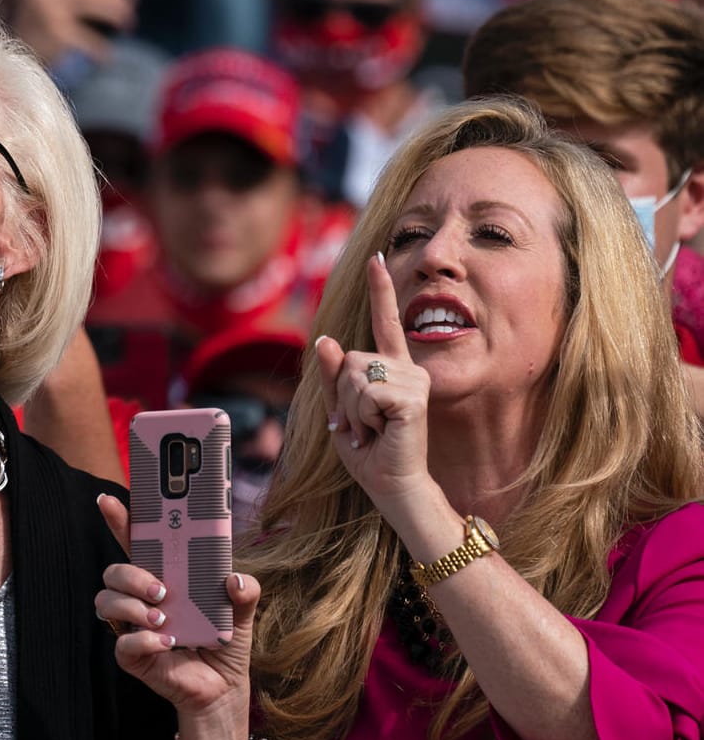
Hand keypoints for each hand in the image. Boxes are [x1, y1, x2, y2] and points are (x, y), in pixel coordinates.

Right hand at [8, 0, 136, 65]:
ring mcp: (50, 7)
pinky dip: (99, 49)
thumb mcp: (30, 3)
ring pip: (93, 2)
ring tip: (129, 22)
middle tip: (132, 1)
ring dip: (116, 11)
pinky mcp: (57, 32)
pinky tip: (106, 58)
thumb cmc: (15, 34)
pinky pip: (87, 39)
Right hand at [94, 496, 259, 714]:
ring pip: (106, 601)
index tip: (109, 500)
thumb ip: (245, 591)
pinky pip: (122, 643)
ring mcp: (133, 626)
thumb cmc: (225, 641)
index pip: (136, 542)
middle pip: (113, 570)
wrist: (224, 688)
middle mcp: (141, 597)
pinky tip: (167, 643)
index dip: (120, 520)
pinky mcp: (133, 655)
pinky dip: (144, 640)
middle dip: (131, 574)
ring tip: (164, 618)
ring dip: (132, 606)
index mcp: (164, 576)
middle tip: (161, 589)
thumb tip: (234, 581)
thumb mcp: (242, 611)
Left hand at [314, 251, 433, 511]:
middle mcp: (407, 368)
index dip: (380, 289)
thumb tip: (326, 339)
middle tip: (363, 424)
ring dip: (352, 409)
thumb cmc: (367, 450)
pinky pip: (364, 393)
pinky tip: (379, 431)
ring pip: (353, 374)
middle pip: (348, 358)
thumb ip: (333, 376)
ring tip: (372, 429)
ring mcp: (413, 381)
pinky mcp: (412, 396)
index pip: (385, 322)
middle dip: (343, 396)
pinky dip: (360, 416)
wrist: (390, 482)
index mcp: (391, 368)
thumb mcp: (341, 409)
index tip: (376, 257)